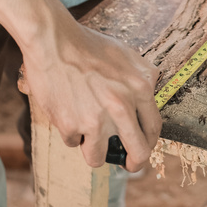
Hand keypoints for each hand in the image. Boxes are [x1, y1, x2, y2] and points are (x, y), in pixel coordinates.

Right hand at [18, 11, 161, 171]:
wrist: (52, 40)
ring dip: (94, 151)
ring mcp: (96, 119)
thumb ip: (144, 75)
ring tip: (87, 136)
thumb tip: (153, 91)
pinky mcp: (70, 125)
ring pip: (98, 156)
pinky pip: (73, 142)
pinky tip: (67, 112)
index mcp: (140, 89)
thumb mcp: (127, 54)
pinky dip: (70, 133)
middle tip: (127, 165)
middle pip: (137, 153)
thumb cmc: (88, 45)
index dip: (149, 143)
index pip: (154, 128)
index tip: (142, 149)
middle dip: (134, 164)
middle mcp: (122, 107)